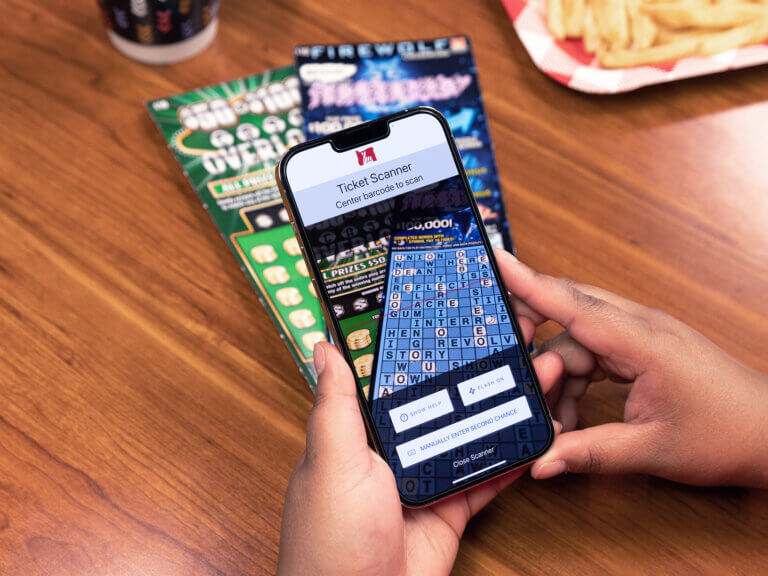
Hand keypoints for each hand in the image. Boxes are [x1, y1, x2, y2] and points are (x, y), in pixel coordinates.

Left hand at [278, 339, 563, 575]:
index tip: (455, 314)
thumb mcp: (332, 459)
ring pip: (471, 433)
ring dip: (502, 406)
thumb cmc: (330, 536)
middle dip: (477, 371)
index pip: (395, 376)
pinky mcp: (452, 509)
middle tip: (512, 339)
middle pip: (443, 400)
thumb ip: (336, 404)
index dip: (424, 346)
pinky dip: (513, 457)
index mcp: (361, 430)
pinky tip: (536, 431)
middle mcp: (395, 450)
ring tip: (534, 373)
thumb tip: (324, 346)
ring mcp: (427, 479)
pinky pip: (487, 477)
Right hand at [495, 250, 767, 487]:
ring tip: (555, 420)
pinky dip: (575, 379)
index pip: (574, 306)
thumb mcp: (652, 450)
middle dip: (532, 332)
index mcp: (644, 342)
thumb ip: (589, 453)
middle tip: (504, 362)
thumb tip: (541, 461)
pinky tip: (571, 413)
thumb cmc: (727, 435)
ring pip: (577, 338)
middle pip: (569, 311)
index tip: (498, 262)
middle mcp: (641, 327)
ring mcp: (642, 335)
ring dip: (557, 375)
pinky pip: (593, 351)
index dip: (531, 284)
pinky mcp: (643, 347)